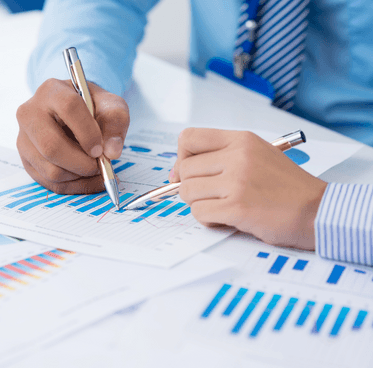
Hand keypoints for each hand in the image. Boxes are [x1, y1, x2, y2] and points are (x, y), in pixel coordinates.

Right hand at [16, 79, 128, 193]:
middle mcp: (30, 113)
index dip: (88, 132)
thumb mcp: (110, 106)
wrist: (74, 115)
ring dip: (79, 176)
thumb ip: (116, 122)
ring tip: (94, 168)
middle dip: (82, 163)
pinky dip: (73, 186)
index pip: (69, 108)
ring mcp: (23, 139)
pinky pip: (49, 183)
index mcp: (52, 91)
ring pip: (50, 169)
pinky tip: (86, 178)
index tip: (101, 149)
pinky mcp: (26, 160)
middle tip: (99, 165)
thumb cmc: (92, 108)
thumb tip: (111, 152)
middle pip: (51, 146)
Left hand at [169, 128, 326, 250]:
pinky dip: (208, 219)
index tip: (185, 174)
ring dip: (199, 204)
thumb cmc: (287, 188)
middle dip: (190, 187)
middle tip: (210, 196)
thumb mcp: (257, 156)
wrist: (317, 211)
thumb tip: (177, 173)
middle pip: (185, 170)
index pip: (189, 138)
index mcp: (242, 140)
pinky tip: (227, 218)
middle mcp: (238, 156)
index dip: (181, 158)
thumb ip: (222, 157)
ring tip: (222, 207)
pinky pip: (199, 212)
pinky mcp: (237, 207)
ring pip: (188, 192)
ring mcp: (237, 181)